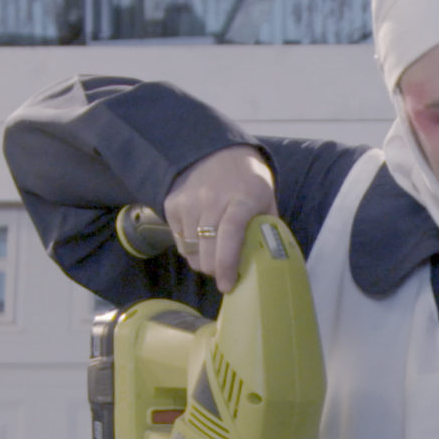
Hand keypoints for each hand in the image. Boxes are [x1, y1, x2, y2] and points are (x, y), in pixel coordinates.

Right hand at [162, 145, 275, 291]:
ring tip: (213, 256)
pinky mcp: (172, 204)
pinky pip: (179, 240)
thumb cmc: (249, 184)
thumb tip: (266, 265)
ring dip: (201, 261)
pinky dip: (190, 248)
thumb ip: (266, 231)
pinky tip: (201, 239)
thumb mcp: (266, 203)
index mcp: (241, 200)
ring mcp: (189, 201)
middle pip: (206, 249)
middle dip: (214, 270)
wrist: (220, 153)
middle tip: (224, 274)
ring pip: (190, 250)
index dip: (227, 264)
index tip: (227, 285)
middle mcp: (211, 199)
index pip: (230, 234)